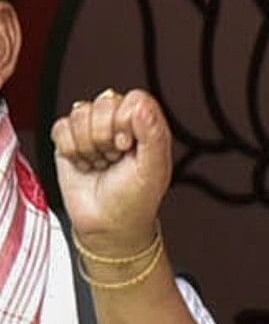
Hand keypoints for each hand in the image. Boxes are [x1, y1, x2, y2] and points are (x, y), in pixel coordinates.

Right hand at [50, 88, 172, 258]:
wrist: (107, 224)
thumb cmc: (135, 199)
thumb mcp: (153, 169)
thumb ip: (153, 134)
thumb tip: (142, 105)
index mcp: (146, 125)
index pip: (133, 99)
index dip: (125, 120)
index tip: (127, 145)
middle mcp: (119, 123)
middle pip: (104, 102)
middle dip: (105, 136)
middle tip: (113, 157)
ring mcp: (93, 130)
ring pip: (80, 113)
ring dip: (88, 145)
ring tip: (101, 162)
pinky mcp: (68, 142)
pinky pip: (60, 127)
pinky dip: (70, 150)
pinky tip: (84, 164)